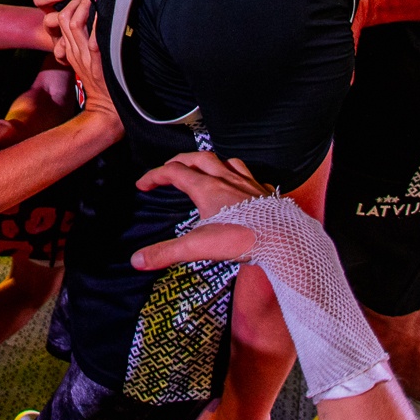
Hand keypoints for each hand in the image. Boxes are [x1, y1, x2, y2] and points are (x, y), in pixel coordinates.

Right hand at [53, 0, 114, 123]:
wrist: (107, 111)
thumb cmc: (106, 85)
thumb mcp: (90, 63)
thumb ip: (90, 42)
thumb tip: (100, 19)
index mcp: (71, 50)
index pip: (64, 19)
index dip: (73, 1)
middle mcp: (74, 51)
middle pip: (66, 17)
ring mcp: (84, 57)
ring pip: (74, 23)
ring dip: (85, 4)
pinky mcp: (96, 63)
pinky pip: (93, 39)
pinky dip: (97, 23)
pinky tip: (105, 10)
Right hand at [129, 152, 273, 270]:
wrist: (283, 239)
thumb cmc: (241, 239)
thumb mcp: (198, 247)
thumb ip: (166, 252)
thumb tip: (136, 260)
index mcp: (207, 188)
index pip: (174, 172)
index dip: (155, 175)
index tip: (143, 184)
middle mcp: (226, 179)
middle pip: (198, 159)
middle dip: (180, 160)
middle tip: (169, 168)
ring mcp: (248, 184)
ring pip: (225, 162)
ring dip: (210, 162)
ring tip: (204, 168)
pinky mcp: (265, 193)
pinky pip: (249, 175)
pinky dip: (238, 174)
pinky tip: (239, 184)